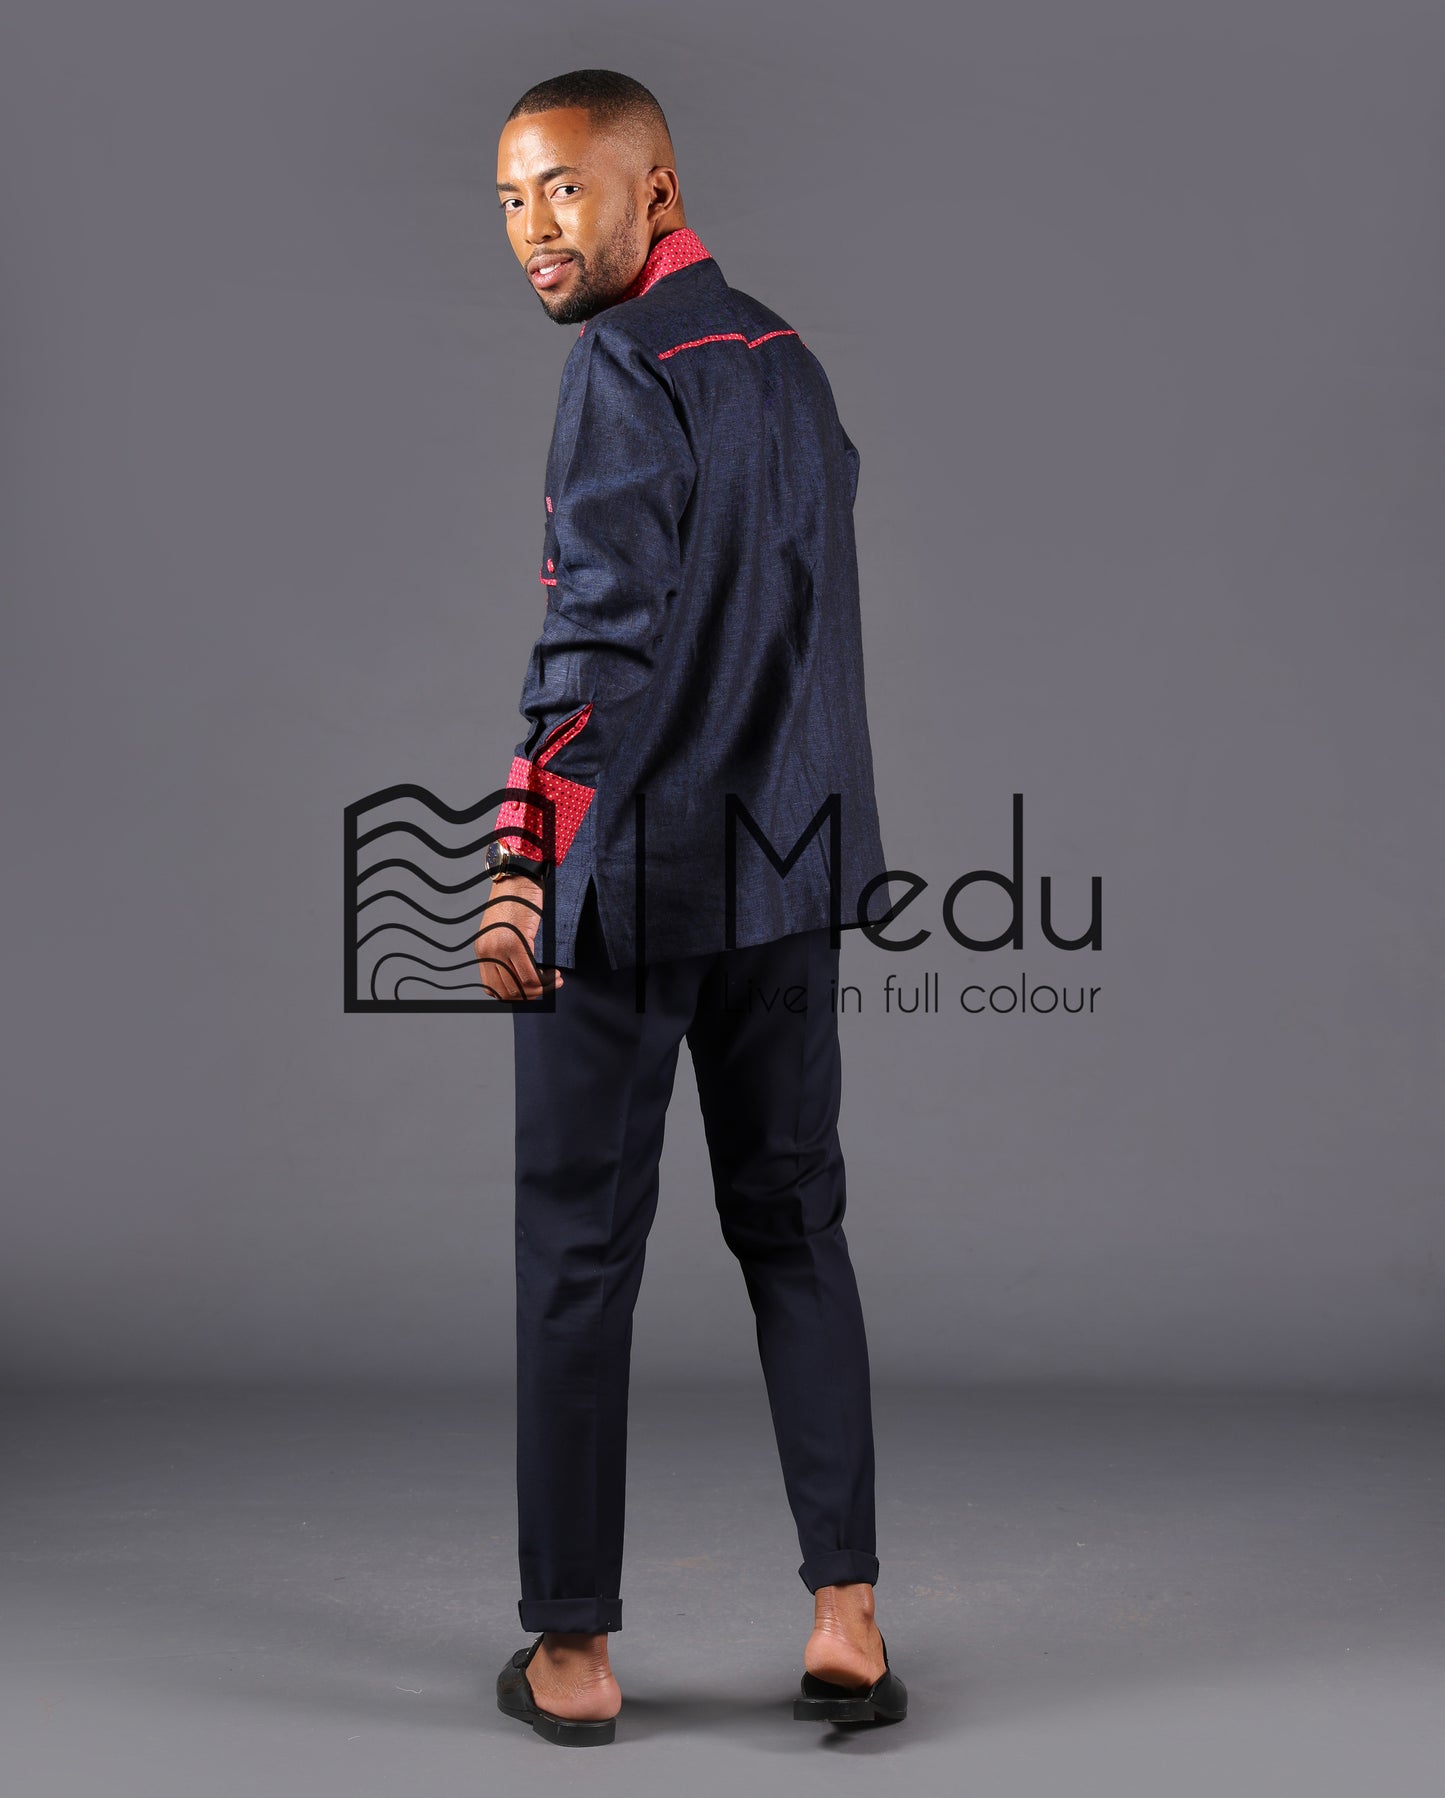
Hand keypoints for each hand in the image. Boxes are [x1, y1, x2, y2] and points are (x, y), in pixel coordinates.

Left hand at [474, 872, 563, 998]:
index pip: (493, 990)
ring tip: (555, 980)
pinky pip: (530, 974)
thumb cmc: (516, 901)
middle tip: (547, 987)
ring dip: (541, 989)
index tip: (531, 990)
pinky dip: (545, 979)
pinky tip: (555, 973)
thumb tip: (523, 976)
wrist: (518, 877)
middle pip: (507, 992)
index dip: (514, 996)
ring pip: (520, 986)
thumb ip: (507, 952)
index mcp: (482, 951)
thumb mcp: (505, 931)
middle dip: (530, 995)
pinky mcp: (515, 942)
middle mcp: (487, 952)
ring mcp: (500, 948)